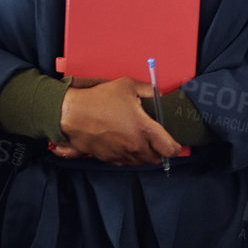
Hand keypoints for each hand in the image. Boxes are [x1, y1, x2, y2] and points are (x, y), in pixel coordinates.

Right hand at [52, 78, 179, 165]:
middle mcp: (135, 145)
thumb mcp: (127, 86)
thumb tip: (158, 93)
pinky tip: (124, 146)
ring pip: (140, 162)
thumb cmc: (99, 98)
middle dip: (159, 152)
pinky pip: (124, 162)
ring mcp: (121, 154)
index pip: (169, 148)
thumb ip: (148, 90)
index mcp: (144, 128)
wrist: (72, 113)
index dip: (176, 148)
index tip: (176, 145)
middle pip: (156, 159)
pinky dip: (128, 157)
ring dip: (144, 156)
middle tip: (157, 142)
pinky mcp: (108, 158)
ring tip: (141, 143)